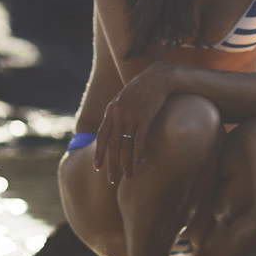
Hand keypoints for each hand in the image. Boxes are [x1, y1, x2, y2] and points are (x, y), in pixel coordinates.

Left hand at [93, 61, 176, 182]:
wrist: (159, 76)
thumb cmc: (143, 88)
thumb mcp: (125, 98)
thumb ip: (118, 112)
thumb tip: (116, 128)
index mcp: (111, 109)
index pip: (102, 135)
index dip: (100, 152)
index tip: (97, 167)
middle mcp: (118, 113)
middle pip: (112, 143)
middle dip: (111, 163)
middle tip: (110, 179)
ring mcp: (131, 115)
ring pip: (125, 144)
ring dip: (125, 163)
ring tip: (127, 176)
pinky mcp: (144, 117)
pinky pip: (139, 140)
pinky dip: (137, 153)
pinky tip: (137, 164)